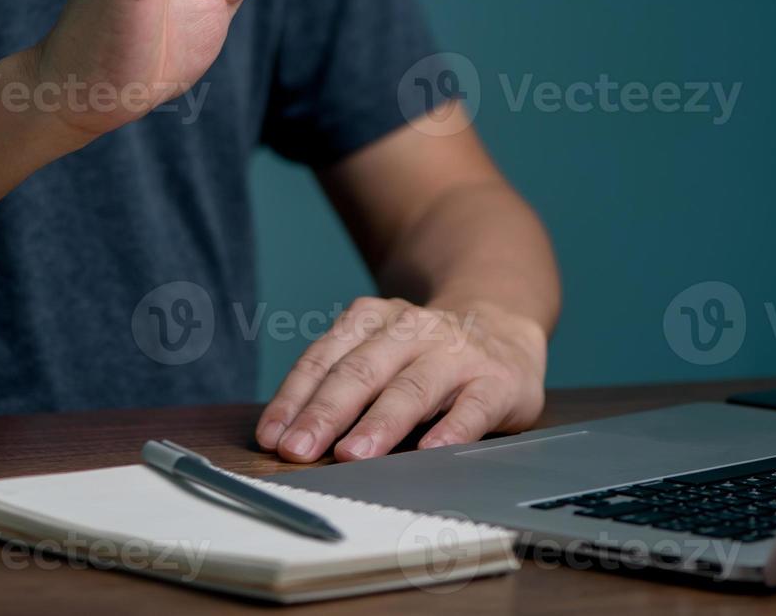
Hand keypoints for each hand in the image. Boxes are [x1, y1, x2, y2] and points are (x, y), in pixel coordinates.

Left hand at [256, 297, 547, 461]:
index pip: (325, 359)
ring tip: (351, 455)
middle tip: (297, 450)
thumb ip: (341, 383)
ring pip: (412, 388)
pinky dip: (450, 430)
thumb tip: (287, 437)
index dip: (294, 398)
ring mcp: (455, 354)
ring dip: (379, 423)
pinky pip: (471, 408)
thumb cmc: (426, 354)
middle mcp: (412, 330)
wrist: (503, 325)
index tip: (272, 436)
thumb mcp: (379, 351)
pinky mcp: (495, 381)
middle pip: (361, 372)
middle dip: (325, 414)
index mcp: (373, 321)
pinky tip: (429, 452)